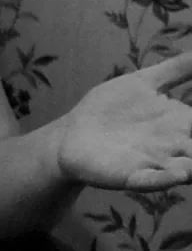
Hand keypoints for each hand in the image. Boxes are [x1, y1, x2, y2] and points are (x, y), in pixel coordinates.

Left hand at [57, 53, 191, 190]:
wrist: (71, 135)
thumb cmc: (110, 110)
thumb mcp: (145, 82)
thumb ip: (178, 70)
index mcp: (183, 123)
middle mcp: (177, 146)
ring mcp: (155, 162)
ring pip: (188, 168)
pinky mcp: (129, 175)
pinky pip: (150, 180)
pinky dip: (163, 178)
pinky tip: (178, 174)